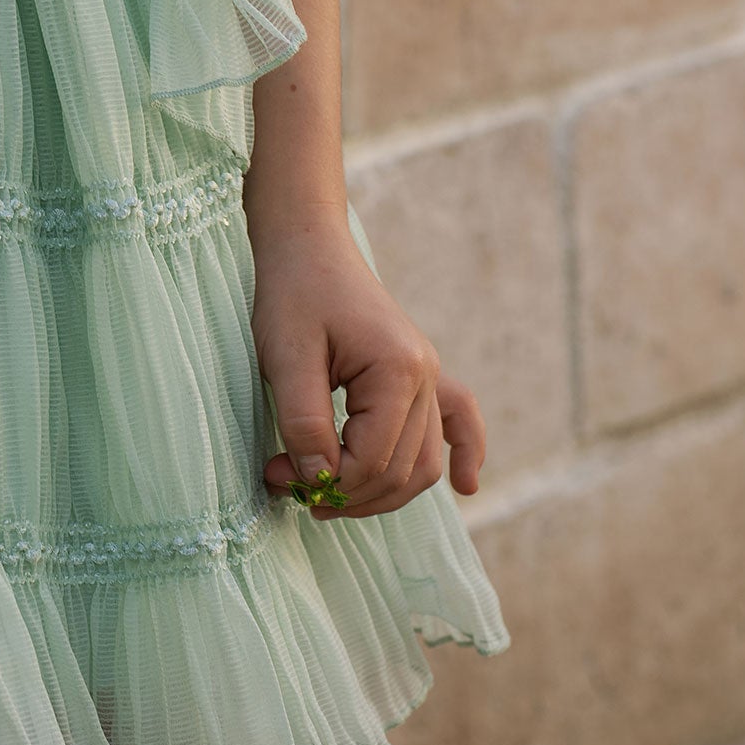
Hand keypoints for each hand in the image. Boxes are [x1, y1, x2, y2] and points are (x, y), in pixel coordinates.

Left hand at [252, 227, 485, 520]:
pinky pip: (458, 420)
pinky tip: (466, 486)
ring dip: (379, 491)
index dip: (326, 482)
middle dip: (346, 493)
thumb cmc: (293, 294)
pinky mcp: (421, 373)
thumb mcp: (286, 358)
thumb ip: (304, 423)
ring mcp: (430, 375)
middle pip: (400, 470)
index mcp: (397, 369)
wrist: (307, 245)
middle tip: (288, 490)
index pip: (372, 459)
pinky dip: (465, 452)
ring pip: (421, 462)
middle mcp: (426, 375)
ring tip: (325, 499)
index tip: (277, 477)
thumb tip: (318, 481)